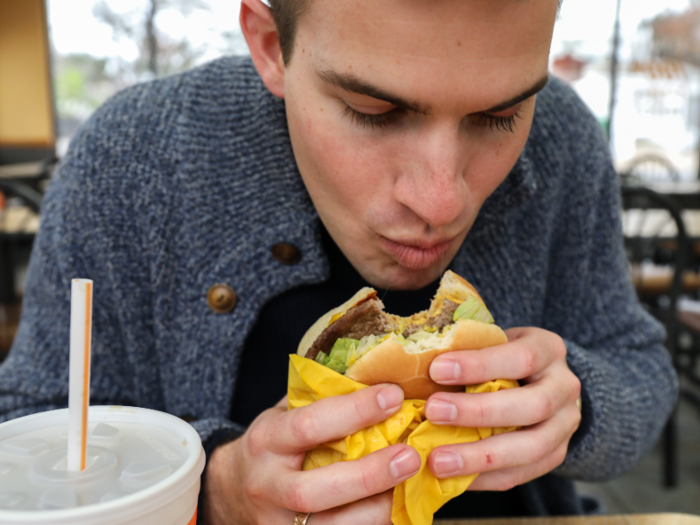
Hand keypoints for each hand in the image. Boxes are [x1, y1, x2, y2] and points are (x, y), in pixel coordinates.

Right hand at [202, 384, 420, 524]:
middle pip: (313, 490)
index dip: (354, 411)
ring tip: (409, 486)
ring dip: (377, 509)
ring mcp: (278, 523)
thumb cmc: (273, 444)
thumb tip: (379, 378)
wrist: (232, 489)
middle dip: (367, 475)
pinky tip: (395, 507)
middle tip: (409, 456)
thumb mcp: (286, 413)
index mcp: (266, 441)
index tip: (393, 397)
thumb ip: (323, 400)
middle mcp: (267, 486)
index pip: (308, 426)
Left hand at [425, 326, 580, 489]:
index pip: (522, 357)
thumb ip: (464, 350)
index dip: (480, 365)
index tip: (437, 369)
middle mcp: (565, 387)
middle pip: (531, 405)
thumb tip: (412, 364)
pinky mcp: (555, 456)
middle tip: (433, 412)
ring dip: (479, 456)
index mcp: (549, 349)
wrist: (540, 380)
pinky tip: (452, 477)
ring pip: (530, 447)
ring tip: (437, 460)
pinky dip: (483, 477)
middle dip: (479, 412)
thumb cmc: (501, 356)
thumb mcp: (490, 341)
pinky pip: (521, 474)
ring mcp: (565, 426)